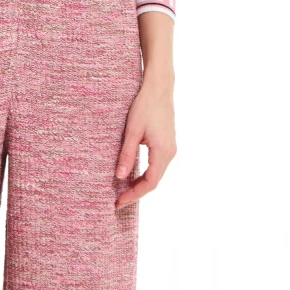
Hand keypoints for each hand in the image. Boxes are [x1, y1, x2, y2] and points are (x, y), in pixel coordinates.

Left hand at [114, 76, 175, 208]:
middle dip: (136, 192)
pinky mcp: (167, 144)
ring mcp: (170, 149)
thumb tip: (120, 177)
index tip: (119, 201)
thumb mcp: (132, 131)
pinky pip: (157, 166)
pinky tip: (133, 175)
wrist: (159, 88)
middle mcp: (170, 153)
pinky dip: (146, 174)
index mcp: (162, 152)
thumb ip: (127, 154)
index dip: (134, 195)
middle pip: (154, 182)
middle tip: (118, 200)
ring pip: (156, 174)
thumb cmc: (145, 106)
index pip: (150, 183)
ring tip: (123, 190)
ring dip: (141, 184)